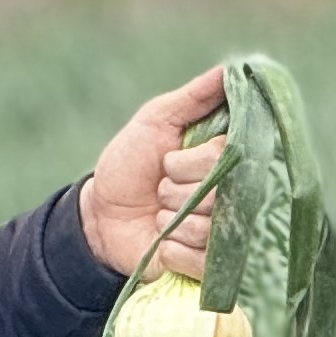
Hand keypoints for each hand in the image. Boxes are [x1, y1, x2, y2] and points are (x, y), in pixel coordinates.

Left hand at [79, 66, 230, 278]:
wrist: (100, 214)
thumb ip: (194, 97)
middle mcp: (235, 196)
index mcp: (228, 160)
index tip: (168, 161)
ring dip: (171, 221)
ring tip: (159, 215)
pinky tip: (161, 242)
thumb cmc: (129, 164)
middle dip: (176, 191)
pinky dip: (170, 249)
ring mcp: (224, 233)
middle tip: (159, 189)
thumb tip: (233, 69)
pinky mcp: (209, 267)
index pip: (229, 157)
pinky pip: (199, 260)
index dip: (192, 162)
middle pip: (220, 194)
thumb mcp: (155, 120)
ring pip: (209, 228)